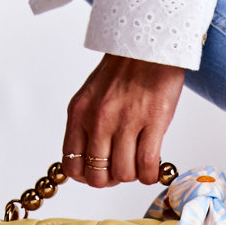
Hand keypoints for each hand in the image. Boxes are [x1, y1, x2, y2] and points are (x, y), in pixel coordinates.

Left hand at [62, 54, 184, 187]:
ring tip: (140, 160)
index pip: (72, 166)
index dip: (87, 177)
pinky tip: (153, 167)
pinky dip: (150, 174)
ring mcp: (126, 121)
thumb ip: (87, 127)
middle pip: (98, 177)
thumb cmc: (124, 72)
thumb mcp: (92, 97)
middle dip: (112, 179)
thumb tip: (92, 162)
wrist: (149, 45)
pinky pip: (146, 166)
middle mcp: (99, 119)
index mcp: (79, 114)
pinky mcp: (153, 122)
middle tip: (123, 168)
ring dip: (134, 175)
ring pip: (124, 174)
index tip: (101, 171)